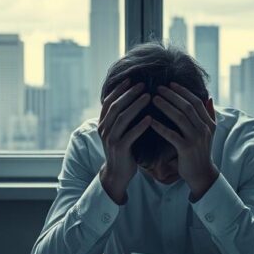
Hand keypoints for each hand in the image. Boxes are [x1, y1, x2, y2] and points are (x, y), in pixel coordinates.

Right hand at [97, 80, 151, 203]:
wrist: (117, 174)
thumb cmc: (122, 150)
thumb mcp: (118, 132)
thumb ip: (121, 118)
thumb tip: (132, 99)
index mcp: (103, 123)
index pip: (109, 102)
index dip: (119, 90)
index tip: (131, 79)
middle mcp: (104, 129)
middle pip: (116, 106)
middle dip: (129, 94)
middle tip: (143, 85)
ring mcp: (111, 139)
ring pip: (122, 118)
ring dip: (136, 106)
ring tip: (149, 97)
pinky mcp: (120, 149)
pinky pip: (130, 134)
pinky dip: (140, 125)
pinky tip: (150, 118)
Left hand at [151, 83, 219, 200]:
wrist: (202, 174)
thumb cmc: (201, 151)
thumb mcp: (209, 132)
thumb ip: (209, 115)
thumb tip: (208, 97)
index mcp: (209, 123)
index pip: (196, 101)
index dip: (183, 91)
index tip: (171, 83)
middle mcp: (204, 129)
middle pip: (187, 106)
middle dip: (172, 95)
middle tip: (158, 87)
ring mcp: (195, 139)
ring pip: (180, 117)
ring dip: (166, 106)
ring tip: (153, 99)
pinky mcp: (186, 149)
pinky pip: (171, 135)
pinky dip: (161, 126)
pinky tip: (150, 121)